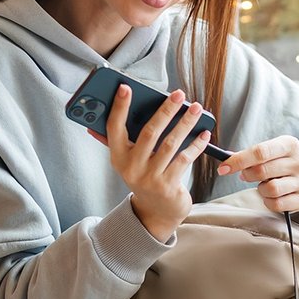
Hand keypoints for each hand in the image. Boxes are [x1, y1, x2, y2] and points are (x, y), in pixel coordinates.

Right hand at [88, 85, 209, 240]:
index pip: (114, 128)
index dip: (119, 107)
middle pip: (148, 133)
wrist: (156, 211)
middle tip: (178, 94)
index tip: (126, 87)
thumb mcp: (127, 161)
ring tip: (196, 108)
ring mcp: (150, 178)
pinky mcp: (168, 186)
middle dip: (165, 111)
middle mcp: (131, 168)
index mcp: (117, 157)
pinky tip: (204, 133)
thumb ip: (116, 141)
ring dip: (185, 123)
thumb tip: (95, 122)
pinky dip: (195, 145)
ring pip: (170, 144)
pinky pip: (183, 159)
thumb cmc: (143, 176)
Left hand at [218, 136, 298, 212]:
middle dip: (247, 175)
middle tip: (246, 175)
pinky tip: (271, 195)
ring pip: (270, 189)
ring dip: (260, 189)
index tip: (222, 168)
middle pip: (262, 171)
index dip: (238, 161)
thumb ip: (249, 154)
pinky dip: (268, 201)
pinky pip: (277, 204)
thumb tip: (226, 158)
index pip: (260, 152)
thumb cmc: (280, 162)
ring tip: (264, 184)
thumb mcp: (269, 151)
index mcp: (289, 144)